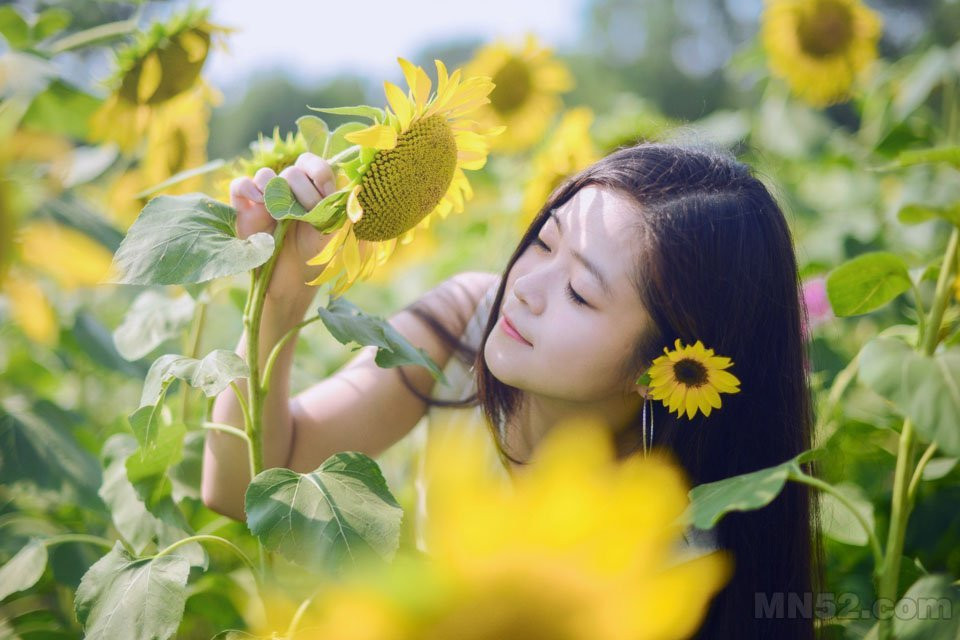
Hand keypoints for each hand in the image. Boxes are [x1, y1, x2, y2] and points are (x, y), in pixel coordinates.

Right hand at [230, 152, 337, 301]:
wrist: (294, 277)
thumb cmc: (317, 252)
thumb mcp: (335, 231)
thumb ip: (339, 208)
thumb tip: (345, 188)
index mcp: (312, 187)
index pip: (312, 164)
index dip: (319, 173)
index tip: (325, 192)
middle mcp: (289, 188)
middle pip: (292, 172)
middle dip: (303, 193)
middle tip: (307, 215)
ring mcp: (265, 196)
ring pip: (265, 175)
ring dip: (276, 192)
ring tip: (281, 216)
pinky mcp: (245, 208)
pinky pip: (240, 185)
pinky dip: (248, 188)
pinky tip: (259, 204)